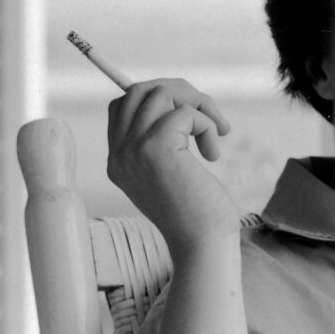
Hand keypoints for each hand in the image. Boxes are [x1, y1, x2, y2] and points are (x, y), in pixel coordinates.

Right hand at [107, 79, 240, 255]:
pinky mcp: (156, 148)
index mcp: (118, 160)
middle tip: (208, 116)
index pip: (123, 105)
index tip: (189, 113)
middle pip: (139, 90)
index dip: (158, 98)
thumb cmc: (197, 211)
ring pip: (160, 93)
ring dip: (198, 105)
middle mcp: (118, 153)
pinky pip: (185, 112)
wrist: (201, 243)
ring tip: (216, 133)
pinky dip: (207, 125)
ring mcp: (133, 149)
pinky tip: (212, 153)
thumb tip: (184, 102)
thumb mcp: (171, 173)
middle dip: (180, 93)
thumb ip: (163, 141)